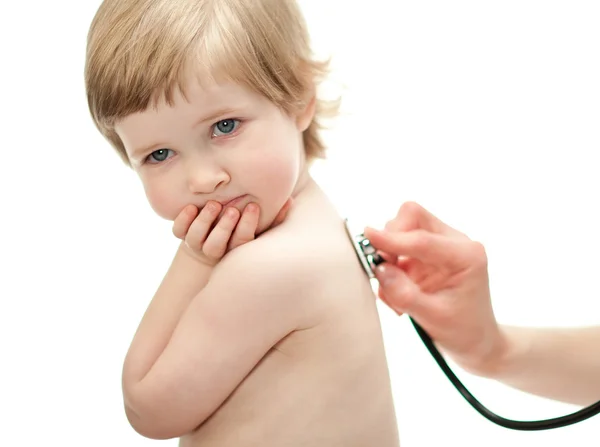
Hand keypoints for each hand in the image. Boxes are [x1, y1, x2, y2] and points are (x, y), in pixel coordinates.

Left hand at [173, 198, 292, 266]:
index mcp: (235, 249)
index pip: (242, 242)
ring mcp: (196, 243)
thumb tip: (291, 201)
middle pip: (216, 246)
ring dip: (204, 222)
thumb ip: (275, 216)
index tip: (254, 206)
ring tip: (213, 205)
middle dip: (224, 228)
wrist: (211, 242)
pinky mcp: (183, 234)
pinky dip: (183, 220)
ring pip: (196, 238)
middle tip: (232, 208)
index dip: (247, 225)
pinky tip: (191, 206)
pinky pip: (178, 230)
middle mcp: (215, 250)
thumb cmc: (242, 229)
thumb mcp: (260, 225)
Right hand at [364, 202, 504, 374]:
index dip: (392, 239)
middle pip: (413, 216)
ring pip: (403, 227)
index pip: (422, 238)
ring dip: (389, 254)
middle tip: (383, 269)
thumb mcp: (432, 317)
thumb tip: (379, 268)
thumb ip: (404, 293)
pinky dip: (390, 264)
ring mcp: (440, 245)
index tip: (367, 237)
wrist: (476, 341)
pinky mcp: (426, 254)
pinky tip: (399, 290)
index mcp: (466, 255)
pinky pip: (398, 245)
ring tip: (395, 289)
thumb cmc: (463, 331)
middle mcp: (455, 243)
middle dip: (391, 238)